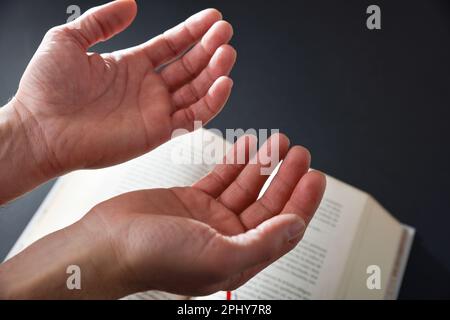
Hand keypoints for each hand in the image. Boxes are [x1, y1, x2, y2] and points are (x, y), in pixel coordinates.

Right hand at [0, 134, 324, 298]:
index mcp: (239, 256)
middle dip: (286, 177)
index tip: (316, 177)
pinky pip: (222, 176)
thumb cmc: (153, 257)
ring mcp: (210, 216)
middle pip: (269, 203)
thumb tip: (295, 227)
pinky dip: (235, 160)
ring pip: (246, 185)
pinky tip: (247, 144)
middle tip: (300, 154)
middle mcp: (228, 236)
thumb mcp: (216, 255)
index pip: (283, 228)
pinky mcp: (192, 199)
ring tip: (277, 141)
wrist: (106, 244)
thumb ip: (261, 243)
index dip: (303, 202)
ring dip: (262, 163)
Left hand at [12, 0, 234, 176]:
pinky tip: (222, 83)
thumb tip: (131, 3)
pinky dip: (211, 102)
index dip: (192, 31)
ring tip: (227, 52)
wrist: (39, 129)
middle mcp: (148, 87)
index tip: (212, 18)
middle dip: (209, 47)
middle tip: (225, 32)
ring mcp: (155, 110)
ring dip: (215, 71)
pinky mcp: (159, 132)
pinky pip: (193, 116)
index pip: (171, 45)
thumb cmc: (46, 88)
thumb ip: (101, 20)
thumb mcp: (68, 39)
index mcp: (131, 65)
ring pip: (196, 89)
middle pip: (189, 65)